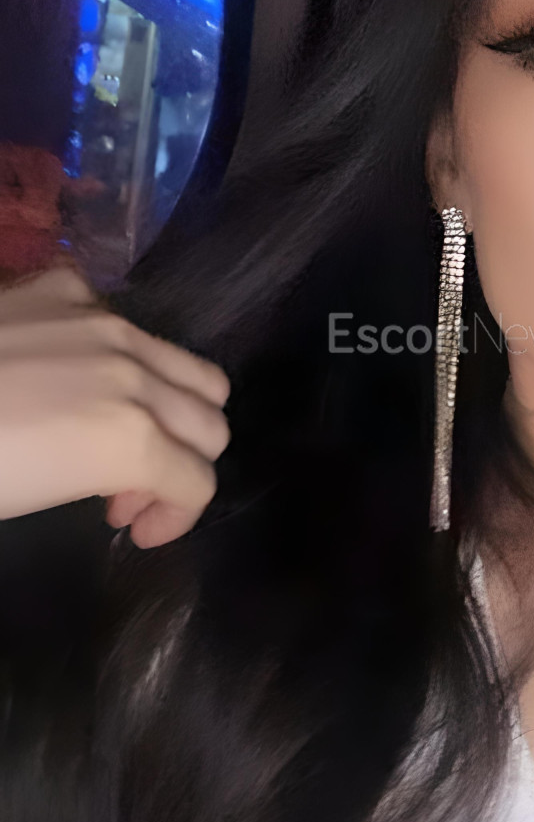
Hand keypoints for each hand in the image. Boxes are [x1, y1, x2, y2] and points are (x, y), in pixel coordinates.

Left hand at [0, 265, 230, 547]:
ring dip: (174, 411)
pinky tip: (69, 377)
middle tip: (122, 491)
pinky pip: (126, 322)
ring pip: (192, 368)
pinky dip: (119, 357)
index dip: (175, 518)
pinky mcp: (66, 289)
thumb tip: (115, 484)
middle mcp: (134, 373)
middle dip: (181, 466)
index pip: (199, 482)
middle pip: (213, 424)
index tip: (134, 531)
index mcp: (129, 437)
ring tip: (117, 433)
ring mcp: (103, 322)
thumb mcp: (33, 499)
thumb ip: (107, 483)